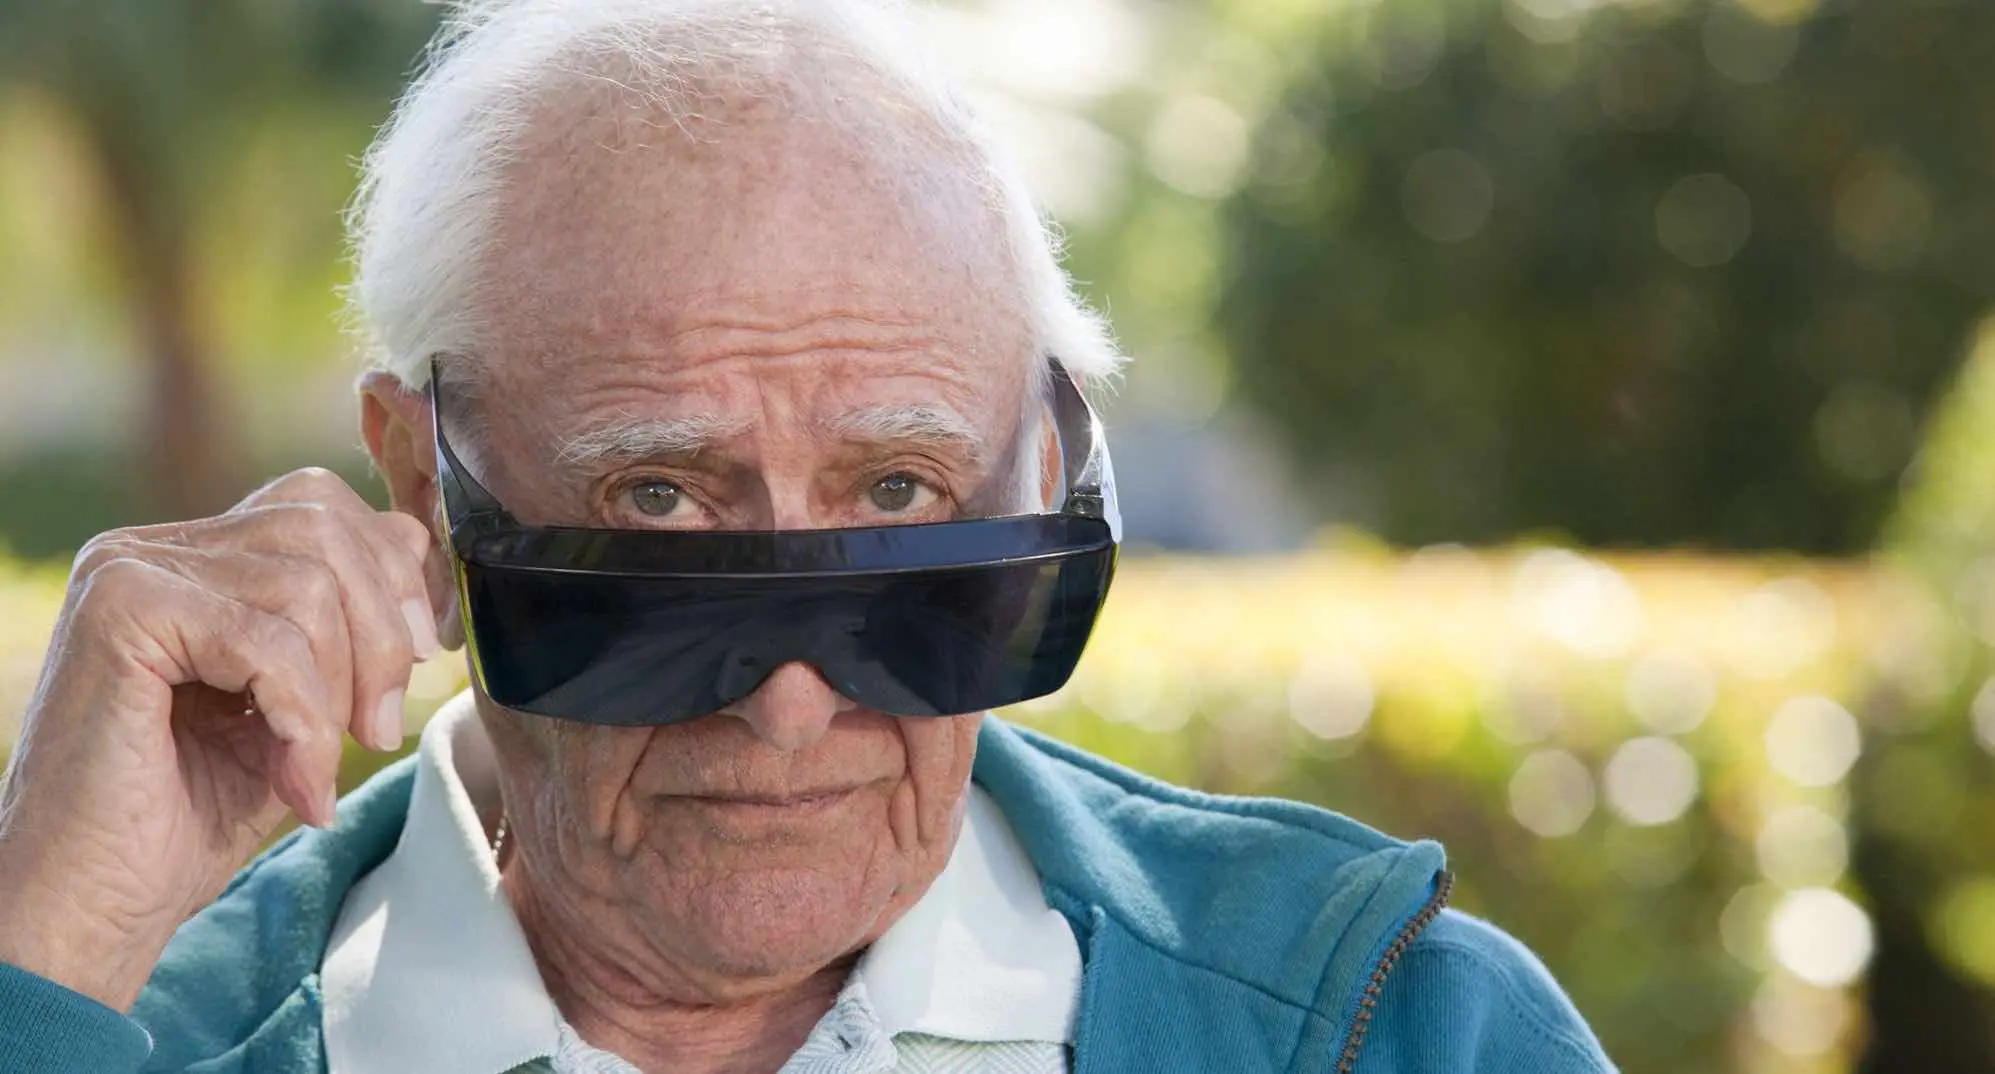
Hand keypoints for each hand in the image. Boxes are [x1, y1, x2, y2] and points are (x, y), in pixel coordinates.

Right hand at [0, 468, 440, 1010]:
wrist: (88, 908)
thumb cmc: (185, 821)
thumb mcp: (298, 707)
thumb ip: (350, 627)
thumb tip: (423, 557)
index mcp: (191, 559)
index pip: (322, 505)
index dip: (392, 578)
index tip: (420, 664)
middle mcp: (150, 549)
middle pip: (324, 528)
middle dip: (382, 636)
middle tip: (379, 732)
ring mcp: (129, 572)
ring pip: (307, 584)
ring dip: (338, 694)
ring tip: (315, 771)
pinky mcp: (120, 613)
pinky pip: (268, 642)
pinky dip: (305, 722)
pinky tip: (295, 784)